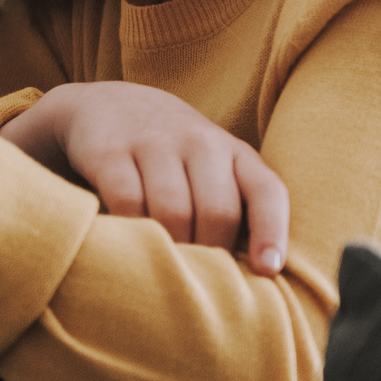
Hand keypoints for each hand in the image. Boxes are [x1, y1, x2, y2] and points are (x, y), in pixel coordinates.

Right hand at [0, 82, 289, 274]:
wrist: (109, 104)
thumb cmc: (174, 153)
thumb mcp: (213, 167)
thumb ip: (235, 206)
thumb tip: (255, 272)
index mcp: (234, 152)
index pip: (267, 191)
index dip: (271, 231)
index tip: (267, 269)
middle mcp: (199, 141)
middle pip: (218, 211)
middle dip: (211, 252)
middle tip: (198, 276)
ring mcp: (154, 143)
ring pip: (173, 211)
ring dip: (172, 247)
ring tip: (166, 264)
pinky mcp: (110, 152)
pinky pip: (127, 202)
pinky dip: (132, 231)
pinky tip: (132, 241)